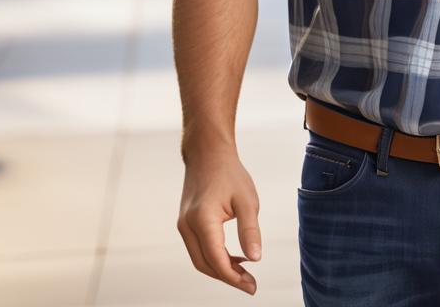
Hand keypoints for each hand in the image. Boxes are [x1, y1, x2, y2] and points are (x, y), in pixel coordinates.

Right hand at [178, 149, 261, 295]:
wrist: (208, 153)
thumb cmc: (229, 173)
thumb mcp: (247, 200)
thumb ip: (250, 230)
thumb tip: (256, 259)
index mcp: (202, 220)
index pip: (216, 259)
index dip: (234, 277)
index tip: (252, 286)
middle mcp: (187, 225)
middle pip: (205, 264)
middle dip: (227, 277)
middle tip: (249, 284)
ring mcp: (183, 224)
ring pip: (199, 259)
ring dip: (220, 268)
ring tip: (244, 272)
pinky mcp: (185, 223)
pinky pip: (198, 248)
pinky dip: (214, 257)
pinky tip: (233, 256)